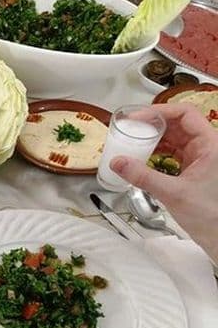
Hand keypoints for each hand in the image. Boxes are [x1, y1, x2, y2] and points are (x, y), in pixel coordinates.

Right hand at [110, 103, 217, 261]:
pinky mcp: (194, 169)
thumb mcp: (172, 193)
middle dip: (153, 125)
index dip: (160, 112)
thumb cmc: (211, 215)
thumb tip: (119, 162)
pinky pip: (173, 153)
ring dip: (154, 139)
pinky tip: (143, 158)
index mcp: (211, 145)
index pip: (185, 114)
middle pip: (177, 124)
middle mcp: (207, 148)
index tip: (138, 118)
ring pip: (175, 139)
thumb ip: (143, 176)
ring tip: (134, 142)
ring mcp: (201, 158)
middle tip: (130, 128)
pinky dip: (157, 153)